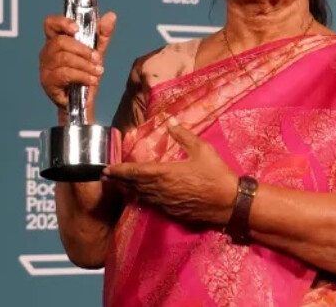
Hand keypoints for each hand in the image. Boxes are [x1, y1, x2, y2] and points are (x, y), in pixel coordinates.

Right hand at [39, 12, 116, 115]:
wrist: (82, 102)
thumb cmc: (85, 74)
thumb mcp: (97, 52)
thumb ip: (102, 35)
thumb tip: (111, 15)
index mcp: (56, 40)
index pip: (51, 24)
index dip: (62, 22)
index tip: (77, 29)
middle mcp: (47, 52)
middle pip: (60, 41)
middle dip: (82, 49)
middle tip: (97, 58)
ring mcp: (45, 67)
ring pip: (64, 58)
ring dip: (85, 64)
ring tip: (98, 71)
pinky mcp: (48, 81)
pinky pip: (64, 74)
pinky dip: (82, 76)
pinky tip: (92, 80)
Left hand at [103, 123, 238, 225]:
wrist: (230, 203)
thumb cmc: (216, 175)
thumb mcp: (203, 150)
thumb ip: (184, 136)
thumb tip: (171, 122)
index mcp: (165, 174)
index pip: (135, 172)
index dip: (119, 171)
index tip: (106, 169)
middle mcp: (161, 190)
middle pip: (134, 185)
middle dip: (118, 180)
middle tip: (105, 176)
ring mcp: (166, 203)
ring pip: (141, 195)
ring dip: (128, 189)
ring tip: (118, 184)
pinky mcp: (173, 212)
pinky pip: (152, 203)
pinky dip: (142, 197)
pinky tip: (140, 195)